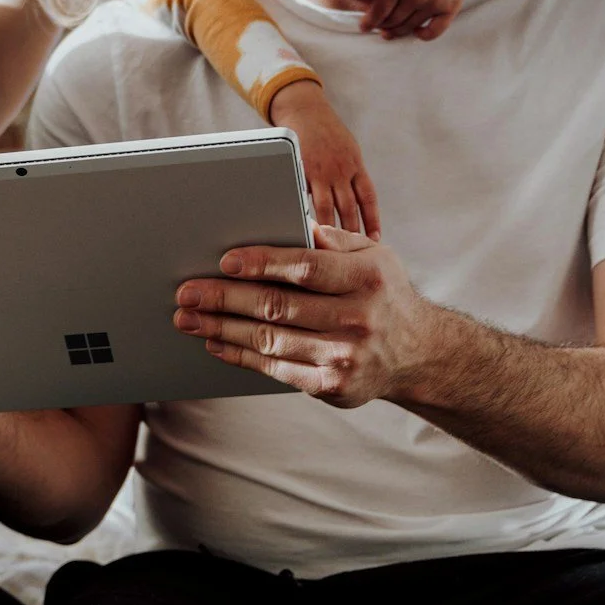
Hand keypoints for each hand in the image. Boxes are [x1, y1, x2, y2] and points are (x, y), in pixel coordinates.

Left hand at [172, 225, 433, 406]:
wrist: (418, 352)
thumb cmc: (383, 293)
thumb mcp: (374, 255)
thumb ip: (333, 238)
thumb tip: (290, 219)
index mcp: (366, 278)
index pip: (307, 268)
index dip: (263, 263)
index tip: (225, 261)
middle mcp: (358, 318)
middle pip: (278, 307)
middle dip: (225, 298)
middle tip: (186, 292)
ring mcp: (345, 356)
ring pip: (270, 340)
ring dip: (222, 328)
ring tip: (188, 318)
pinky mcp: (332, 385)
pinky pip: (276, 369)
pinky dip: (241, 355)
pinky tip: (217, 342)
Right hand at [268, 83, 379, 235]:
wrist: (304, 109)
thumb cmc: (326, 131)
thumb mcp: (348, 148)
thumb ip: (352, 172)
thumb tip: (357, 200)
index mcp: (355, 164)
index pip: (368, 198)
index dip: (372, 220)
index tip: (375, 239)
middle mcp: (341, 169)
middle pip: (348, 208)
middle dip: (351, 231)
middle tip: (352, 253)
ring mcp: (320, 170)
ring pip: (325, 207)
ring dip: (328, 228)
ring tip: (328, 248)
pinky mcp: (300, 169)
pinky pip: (304, 196)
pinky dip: (305, 212)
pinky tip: (304, 226)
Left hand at [361, 0, 502, 40]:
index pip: (378, 12)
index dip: (368, 23)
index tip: (363, 27)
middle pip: (392, 22)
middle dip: (381, 26)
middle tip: (377, 27)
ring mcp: (434, 4)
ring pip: (409, 27)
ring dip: (397, 32)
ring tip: (390, 31)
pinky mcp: (450, 8)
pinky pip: (434, 32)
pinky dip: (423, 36)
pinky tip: (416, 31)